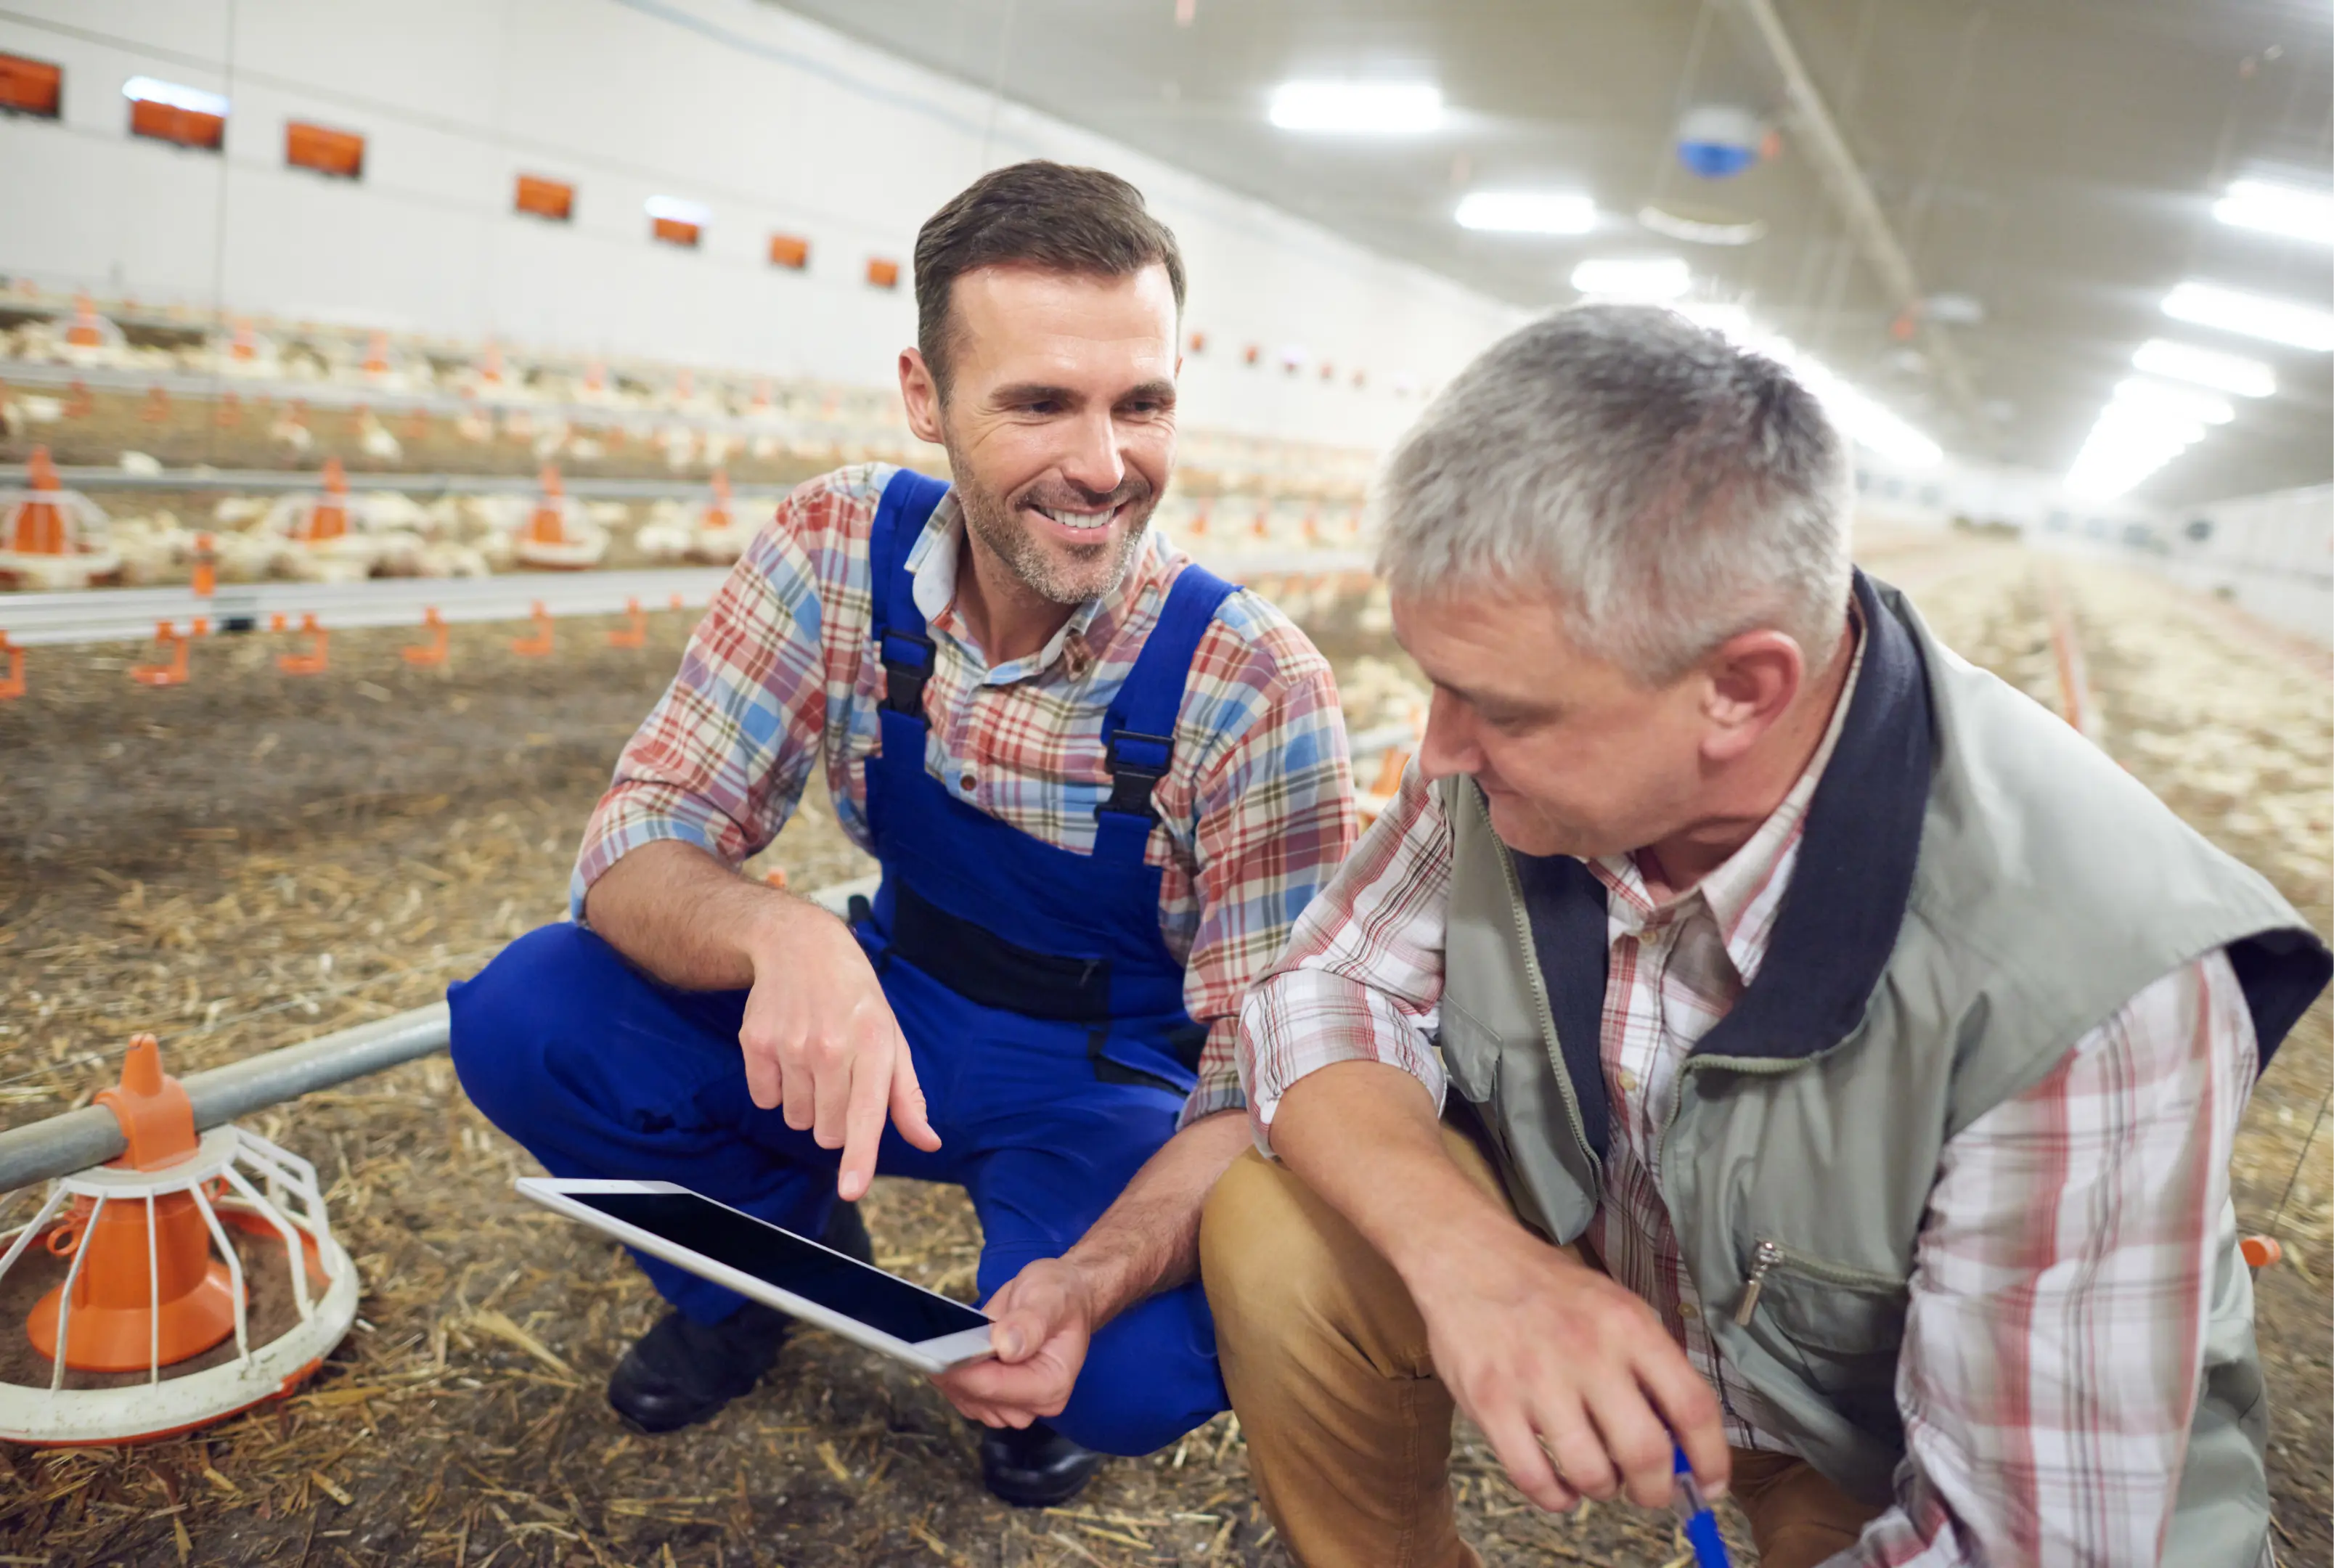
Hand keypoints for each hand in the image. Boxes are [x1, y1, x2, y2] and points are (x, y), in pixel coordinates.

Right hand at [738, 901, 940, 1200]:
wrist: (802, 947)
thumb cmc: (856, 1001)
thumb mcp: (892, 1039)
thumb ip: (907, 1097)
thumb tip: (929, 1142)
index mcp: (874, 1045)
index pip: (867, 1112)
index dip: (859, 1156)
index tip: (851, 1190)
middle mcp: (831, 1046)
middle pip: (829, 1131)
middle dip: (836, 1121)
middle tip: (839, 1079)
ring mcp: (790, 1044)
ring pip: (796, 1120)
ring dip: (806, 1104)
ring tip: (813, 1062)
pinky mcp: (756, 1042)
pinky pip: (764, 1100)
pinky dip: (776, 1089)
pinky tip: (787, 1054)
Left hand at [931, 1259, 1095, 1429]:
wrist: (1061, 1296)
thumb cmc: (1059, 1295)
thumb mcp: (1049, 1298)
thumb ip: (1031, 1322)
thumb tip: (1005, 1347)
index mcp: (1053, 1384)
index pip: (997, 1387)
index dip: (965, 1370)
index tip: (937, 1351)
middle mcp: (1035, 1402)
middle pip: (980, 1399)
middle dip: (954, 1373)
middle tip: (932, 1342)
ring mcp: (1014, 1403)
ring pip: (967, 1401)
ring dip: (949, 1376)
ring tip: (938, 1344)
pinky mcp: (996, 1396)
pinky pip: (964, 1395)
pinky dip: (951, 1376)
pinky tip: (946, 1351)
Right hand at [1407, 1218, 1727, 1514]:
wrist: (1469, 1258)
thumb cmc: (1551, 1292)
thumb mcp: (1615, 1307)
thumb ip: (1650, 1366)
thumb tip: (1682, 1443)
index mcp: (1629, 1326)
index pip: (1692, 1406)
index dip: (1711, 1458)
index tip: (1709, 1485)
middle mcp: (1587, 1352)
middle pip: (1645, 1452)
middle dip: (1655, 1490)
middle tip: (1648, 1492)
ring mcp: (1535, 1379)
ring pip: (1591, 1473)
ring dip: (1603, 1489)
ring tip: (1598, 1478)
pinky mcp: (1491, 1403)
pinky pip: (1534, 1478)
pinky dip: (1556, 1497)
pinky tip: (1560, 1486)